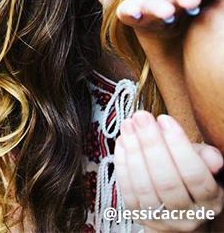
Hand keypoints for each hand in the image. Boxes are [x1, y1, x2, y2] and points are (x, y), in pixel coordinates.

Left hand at [115, 111, 223, 231]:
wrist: (173, 207)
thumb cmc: (187, 175)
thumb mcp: (202, 164)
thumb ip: (206, 157)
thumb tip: (213, 158)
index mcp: (209, 202)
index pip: (195, 175)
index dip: (178, 145)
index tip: (164, 118)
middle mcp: (186, 216)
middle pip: (166, 180)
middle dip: (151, 143)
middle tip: (141, 116)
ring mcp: (160, 219)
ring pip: (143, 185)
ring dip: (133, 150)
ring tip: (128, 124)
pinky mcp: (137, 215)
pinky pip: (127, 189)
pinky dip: (122, 162)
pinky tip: (122, 140)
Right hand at [117, 0, 219, 40]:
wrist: (188, 66)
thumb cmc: (210, 35)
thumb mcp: (221, 15)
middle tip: (192, 1)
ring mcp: (154, 4)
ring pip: (156, 0)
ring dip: (161, 5)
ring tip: (168, 14)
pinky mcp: (133, 16)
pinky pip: (129, 11)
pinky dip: (132, 10)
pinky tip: (136, 15)